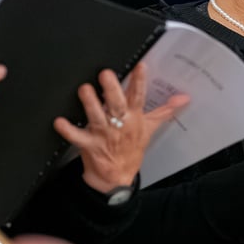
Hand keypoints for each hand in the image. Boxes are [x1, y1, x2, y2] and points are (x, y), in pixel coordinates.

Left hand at [53, 63, 189, 192]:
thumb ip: (165, 110)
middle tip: (106, 73)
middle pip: (117, 105)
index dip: (140, 82)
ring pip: (96, 117)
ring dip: (90, 103)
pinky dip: (68, 130)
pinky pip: (77, 137)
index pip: (139, 97)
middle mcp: (120, 124)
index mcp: (134, 118)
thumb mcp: (150, 128)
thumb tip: (183, 97)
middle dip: (111, 89)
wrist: (117, 177)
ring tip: (84, 89)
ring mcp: (104, 134)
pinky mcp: (89, 144)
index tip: (140, 67)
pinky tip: (60, 121)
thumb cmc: (132, 148)